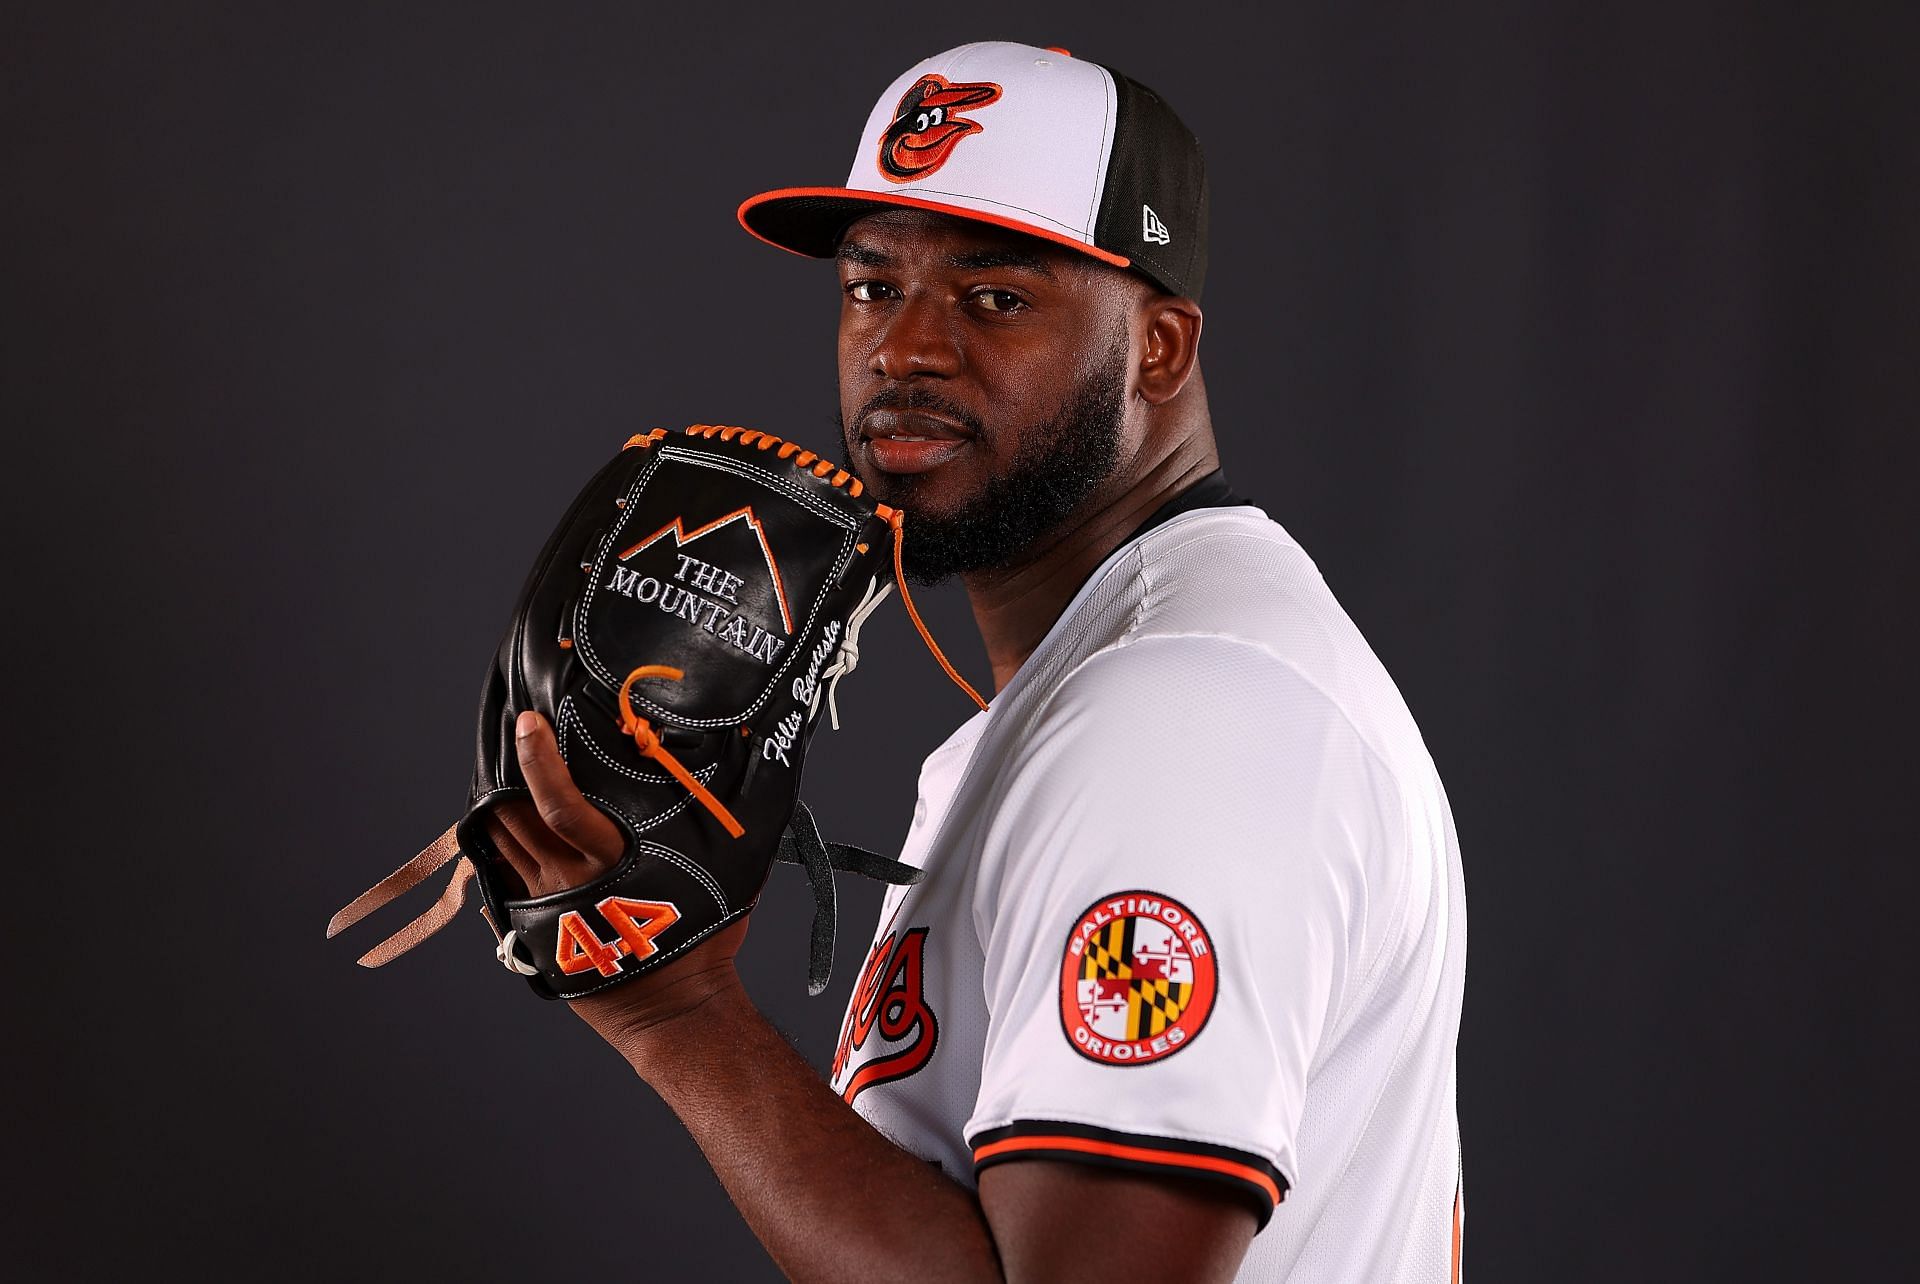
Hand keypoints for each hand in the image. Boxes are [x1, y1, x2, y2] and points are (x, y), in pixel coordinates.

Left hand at [488, 710, 748, 1052]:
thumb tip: (752, 762)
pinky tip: (510, 830)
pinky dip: (498, 847)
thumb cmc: (704, 940)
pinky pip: (500, 876)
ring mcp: (544, 904)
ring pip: (500, 843)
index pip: (558, 804)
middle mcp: (568, 879)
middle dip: (508, 776)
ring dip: (499, 809)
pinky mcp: (533, 926)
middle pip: (512, 816)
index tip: (529, 724)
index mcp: (609, 860)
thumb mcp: (723, 872)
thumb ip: (722, 818)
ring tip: (508, 779)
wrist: (675, 1012)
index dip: (539, 761)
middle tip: (515, 741)